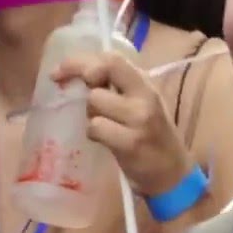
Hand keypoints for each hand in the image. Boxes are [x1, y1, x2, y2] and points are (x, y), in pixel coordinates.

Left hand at [51, 51, 193, 198]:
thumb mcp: (141, 103)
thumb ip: (119, 87)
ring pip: (94, 104)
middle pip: (97, 80)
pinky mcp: (131, 143)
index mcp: (145, 84)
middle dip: (86, 93)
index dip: (80, 61)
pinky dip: (94, 135)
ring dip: (92, 116)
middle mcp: (144, 97)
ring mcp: (139, 120)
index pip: (111, 60)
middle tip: (90, 106)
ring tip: (105, 126)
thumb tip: (80, 73)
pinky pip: (95, 128)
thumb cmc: (153, 136)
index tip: (59, 72)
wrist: (173, 172)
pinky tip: (106, 141)